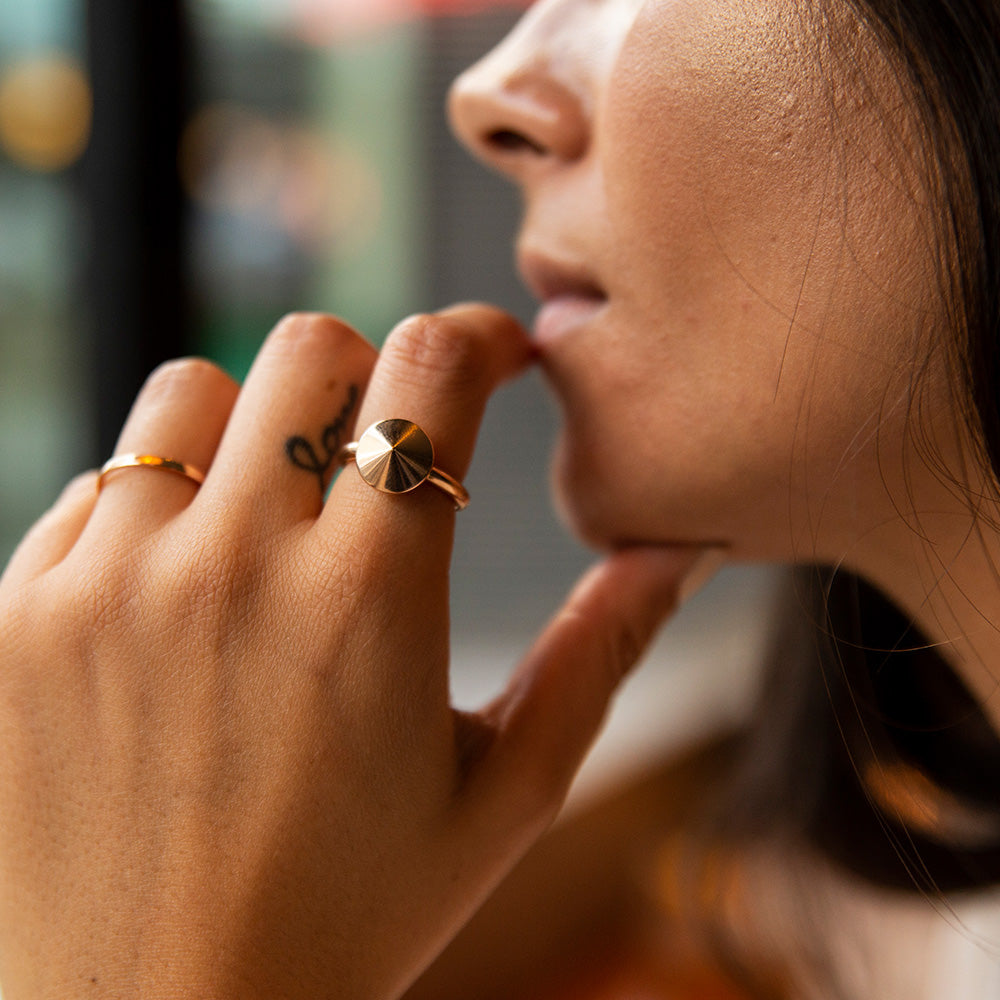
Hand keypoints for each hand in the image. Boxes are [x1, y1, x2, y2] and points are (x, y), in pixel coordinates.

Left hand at [0, 306, 711, 998]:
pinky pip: (92, 489)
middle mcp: (233, 567)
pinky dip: (150, 512)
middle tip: (383, 449)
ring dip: (249, 431)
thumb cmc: (348, 920)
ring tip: (270, 524)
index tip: (491, 359)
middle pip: (309, 347)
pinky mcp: (17, 619)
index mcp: (369, 600)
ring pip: (188, 394)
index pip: (430, 369)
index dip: (476, 338)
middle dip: (368, 376)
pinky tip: (176, 602)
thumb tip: (676, 551)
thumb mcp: (503, 798)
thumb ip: (601, 657)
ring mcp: (108, 586)